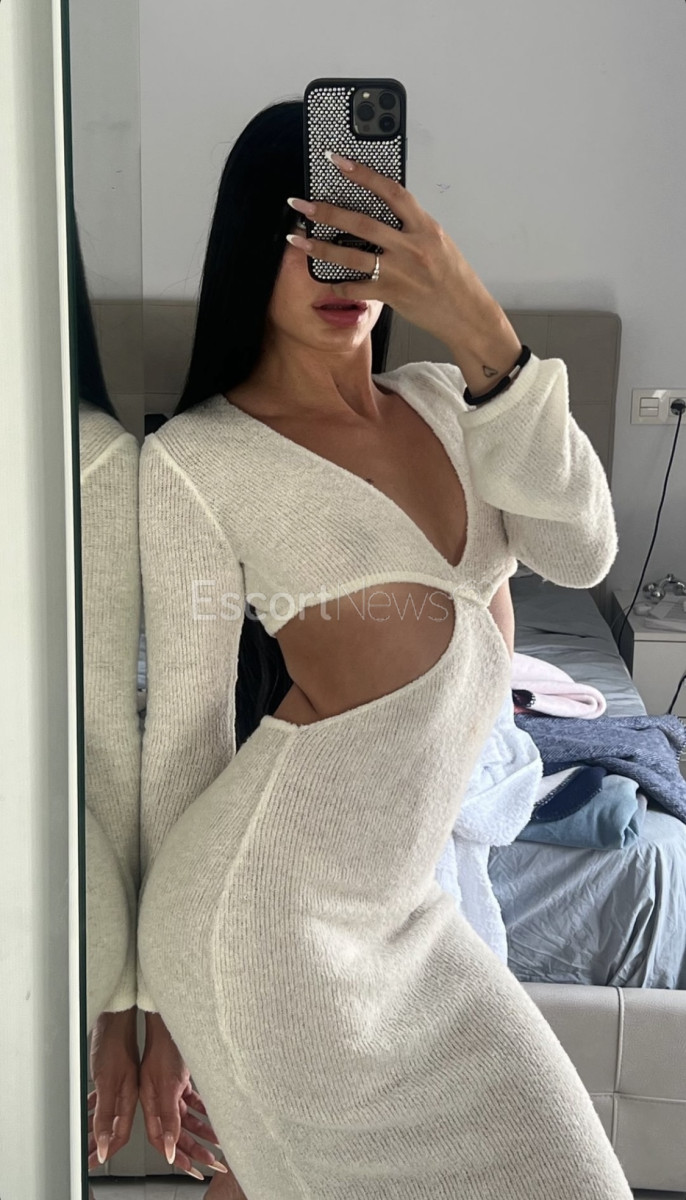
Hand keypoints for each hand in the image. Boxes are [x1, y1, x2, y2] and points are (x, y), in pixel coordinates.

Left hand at [87, 1008, 139, 1168]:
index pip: (120, 1134)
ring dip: (97, 1130)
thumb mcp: (107, 1082)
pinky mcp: (118, 1075)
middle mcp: (130, 1093)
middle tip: (87, 1155)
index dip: (107, 1150)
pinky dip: (97, 1110)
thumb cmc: (112, 1044)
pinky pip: (107, 1100)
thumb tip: (103, 1143)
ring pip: (111, 1115)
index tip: (94, 1161)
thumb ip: (106, 1114)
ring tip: (84, 1140)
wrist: (116, 1019)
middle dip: (101, 1145)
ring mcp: (125, 1084)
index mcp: (131, 1097)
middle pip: (116, 1127)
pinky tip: (90, 1110)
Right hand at [139, 1012, 228, 1179]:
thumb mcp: (168, 1086)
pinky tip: (216, 1120)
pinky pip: (194, 1104)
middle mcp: (158, 1101)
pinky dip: (205, 1113)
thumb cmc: (166, 1047)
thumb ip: (168, 1118)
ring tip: (219, 1145)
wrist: (171, 1023)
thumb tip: (169, 1148)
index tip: (192, 1169)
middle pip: (177, 1133)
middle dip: (195, 1150)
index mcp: (150, 1104)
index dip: (176, 1157)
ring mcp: (169, 1092)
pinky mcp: (180, 1083)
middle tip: (212, 1164)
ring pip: (188, 1120)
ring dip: (204, 1133)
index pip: (162, 1140)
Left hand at [286, 153, 522, 395]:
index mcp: (425, 227)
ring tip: (299, 240)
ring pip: (353, 255)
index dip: (362, 173)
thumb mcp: (438, 243)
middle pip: (362, 222)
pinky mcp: (394, 295)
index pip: (391, 191)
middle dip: (327, 211)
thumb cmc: (454, 280)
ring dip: (321, 247)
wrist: (468, 315)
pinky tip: (328, 280)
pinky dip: (340, 284)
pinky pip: (358, 288)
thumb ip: (412, 226)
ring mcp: (401, 272)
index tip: (338, 161)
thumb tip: (383, 211)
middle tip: (302, 204)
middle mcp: (412, 247)